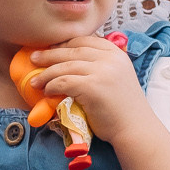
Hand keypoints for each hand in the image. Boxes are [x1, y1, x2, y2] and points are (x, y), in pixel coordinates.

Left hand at [25, 36, 152, 144]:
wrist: (135, 129)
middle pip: (72, 50)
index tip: (51, 48)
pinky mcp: (92, 86)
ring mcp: (102, 71)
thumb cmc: (124, 108)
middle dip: (49, 54)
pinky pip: (64, 81)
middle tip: (34, 59)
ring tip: (34, 80)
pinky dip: (52, 85)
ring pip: (65, 66)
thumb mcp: (117, 77)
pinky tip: (46, 91)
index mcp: (116, 53)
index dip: (64, 43)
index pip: (85, 40)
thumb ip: (101, 66)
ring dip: (46, 73)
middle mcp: (110, 58)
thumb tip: (72, 62)